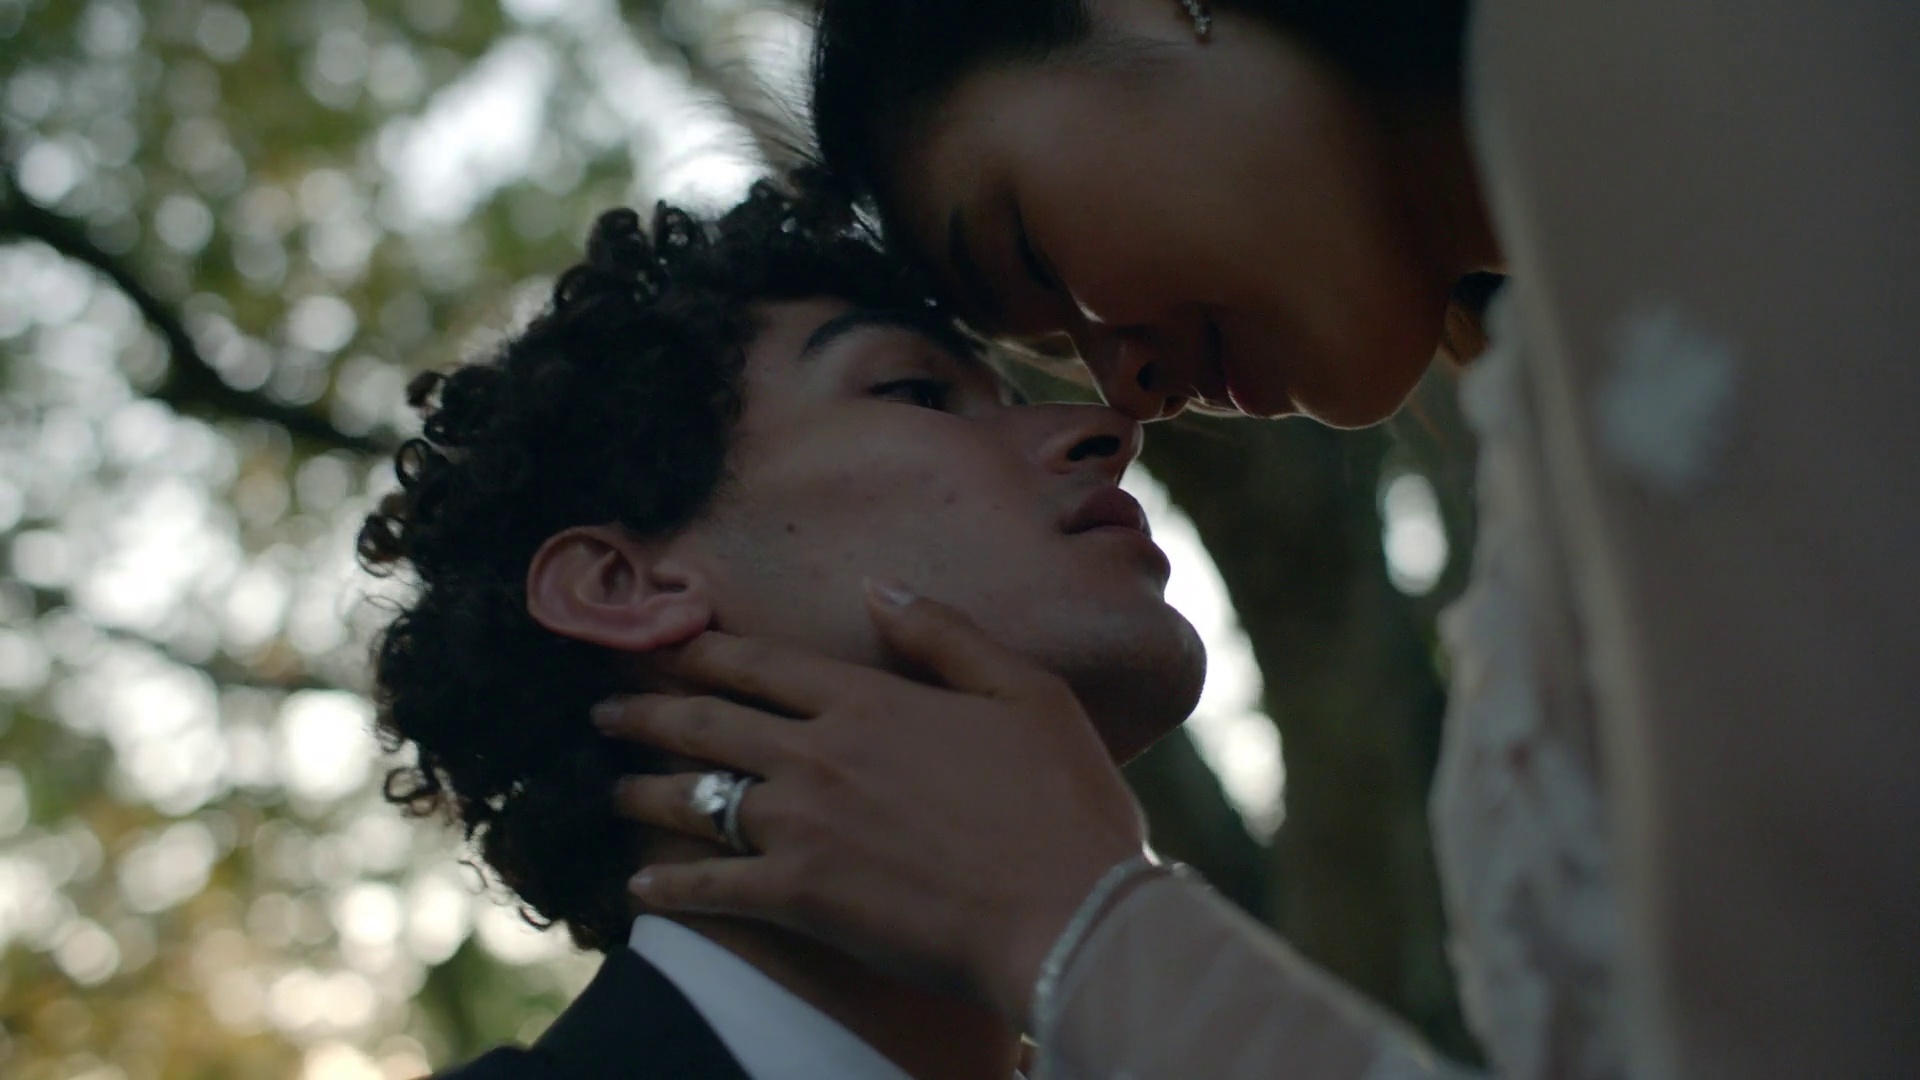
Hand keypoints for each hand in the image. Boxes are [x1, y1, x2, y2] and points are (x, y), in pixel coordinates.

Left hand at [594, 580, 1146, 1019]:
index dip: (699, 650)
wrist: (1066, 914)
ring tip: (612, 790)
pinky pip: (711, 885)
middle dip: (645, 713)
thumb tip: (875, 587)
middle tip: (602, 712)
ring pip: (697, 798)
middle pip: (707, 723)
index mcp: (868, 699)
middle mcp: (819, 753)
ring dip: (644, 791)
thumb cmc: (1062, 803)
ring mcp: (802, 827)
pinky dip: (668, 884)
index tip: (656, 643)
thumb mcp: (1023, 690)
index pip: (760, 663)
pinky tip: (640, 886)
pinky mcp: (800, 898)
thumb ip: (942, 634)